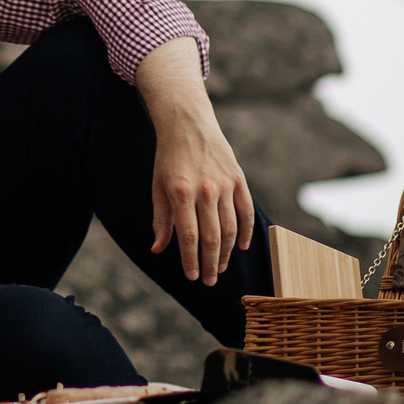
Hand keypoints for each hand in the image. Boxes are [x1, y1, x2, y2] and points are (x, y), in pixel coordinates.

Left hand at [150, 108, 254, 284]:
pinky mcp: (238, 178)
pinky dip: (246, 231)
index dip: (191, 260)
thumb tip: (158, 249)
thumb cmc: (168, 157)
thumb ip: (160, 219)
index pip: (189, 236)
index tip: (192, 277)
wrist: (187, 123)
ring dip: (226, 252)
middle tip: (208, 280)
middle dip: (210, 263)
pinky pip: (246, 211)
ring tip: (220, 267)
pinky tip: (241, 246)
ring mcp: (224, 184)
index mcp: (181, 192)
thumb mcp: (157, 186)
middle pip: (212, 237)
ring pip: (230, 228)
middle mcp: (205, 190)